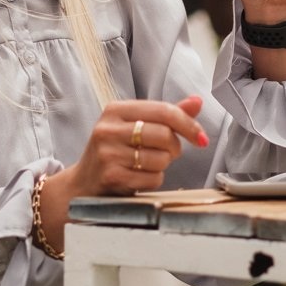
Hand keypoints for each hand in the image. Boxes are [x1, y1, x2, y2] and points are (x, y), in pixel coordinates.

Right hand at [39, 98, 209, 247]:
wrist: (83, 183)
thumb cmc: (115, 152)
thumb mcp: (135, 127)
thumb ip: (166, 115)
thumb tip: (197, 101)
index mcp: (115, 110)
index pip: (163, 111)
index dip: (189, 125)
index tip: (202, 138)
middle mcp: (108, 129)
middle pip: (164, 135)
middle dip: (174, 148)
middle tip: (168, 153)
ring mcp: (108, 153)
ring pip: (160, 159)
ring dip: (162, 166)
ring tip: (147, 165)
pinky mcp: (111, 176)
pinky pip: (152, 179)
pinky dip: (153, 181)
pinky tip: (138, 178)